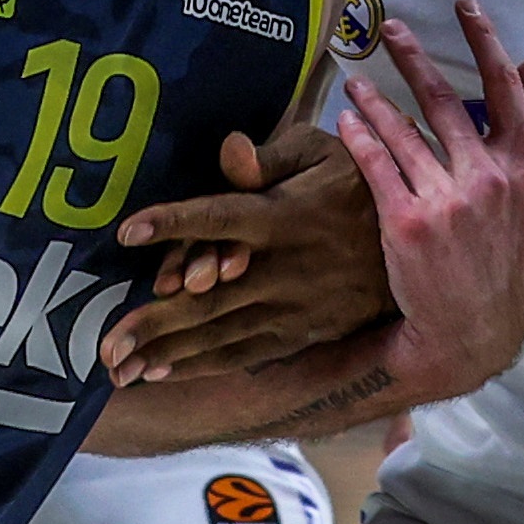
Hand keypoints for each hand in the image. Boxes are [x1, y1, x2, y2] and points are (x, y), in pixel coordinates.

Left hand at [101, 125, 389, 380]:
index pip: (221, 216)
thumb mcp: (325, 153)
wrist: (419, 252)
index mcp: (285, 216)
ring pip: (219, 334)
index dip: (174, 222)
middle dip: (154, 323)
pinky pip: (244, 353)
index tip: (126, 232)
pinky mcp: (298, 333)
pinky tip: (161, 373)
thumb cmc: (357, 187)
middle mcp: (283, 268)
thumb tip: (228, 150)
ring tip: (118, 369)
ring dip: (167, 354)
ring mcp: (291, 307)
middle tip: (104, 347)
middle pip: (208, 296)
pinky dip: (202, 366)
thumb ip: (271, 156)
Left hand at [347, 1, 523, 403]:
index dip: (485, 41)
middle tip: (391, 28)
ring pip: (404, 130)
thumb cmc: (506, 260)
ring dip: (375, 97)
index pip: (506, 89)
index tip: (466, 8)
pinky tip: (345, 118)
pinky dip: (360, 136)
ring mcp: (449, 199)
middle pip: (446, 100)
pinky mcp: (409, 222)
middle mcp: (490, 178)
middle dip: (414, 58)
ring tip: (355, 76)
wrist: (475, 329)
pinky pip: (378, 165)